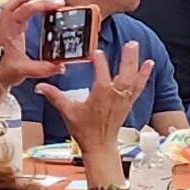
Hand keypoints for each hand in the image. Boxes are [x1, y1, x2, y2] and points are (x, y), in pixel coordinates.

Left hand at [0, 0, 62, 86]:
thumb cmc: (3, 72)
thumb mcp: (25, 71)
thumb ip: (43, 68)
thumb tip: (59, 65)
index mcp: (8, 32)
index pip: (23, 10)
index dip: (40, 4)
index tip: (55, 5)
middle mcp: (3, 26)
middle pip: (14, 2)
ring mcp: (2, 26)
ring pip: (10, 4)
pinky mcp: (4, 29)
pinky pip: (10, 10)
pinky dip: (20, 5)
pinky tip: (27, 6)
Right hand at [39, 40, 151, 162]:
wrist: (100, 145)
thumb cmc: (85, 131)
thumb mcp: (68, 112)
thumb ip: (55, 96)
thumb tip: (40, 86)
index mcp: (100, 95)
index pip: (101, 72)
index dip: (99, 61)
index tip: (95, 52)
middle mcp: (115, 95)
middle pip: (124, 73)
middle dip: (128, 58)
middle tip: (130, 43)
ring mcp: (123, 99)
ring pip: (133, 78)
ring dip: (136, 62)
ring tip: (136, 47)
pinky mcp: (128, 103)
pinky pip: (138, 87)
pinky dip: (144, 75)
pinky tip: (149, 64)